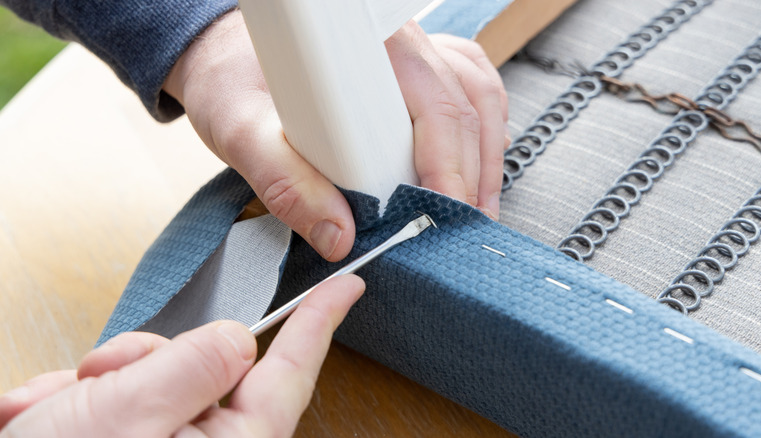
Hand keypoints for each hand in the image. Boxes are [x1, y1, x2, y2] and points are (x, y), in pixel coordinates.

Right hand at [0, 275, 364, 437]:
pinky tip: (43, 419)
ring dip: (101, 384)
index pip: (291, 372)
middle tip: (98, 380)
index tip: (346, 288)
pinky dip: (78, 402)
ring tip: (57, 415)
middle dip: (145, 359)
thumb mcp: (127, 417)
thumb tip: (237, 340)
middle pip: (204, 365)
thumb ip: (190, 368)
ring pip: (154, 376)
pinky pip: (119, 400)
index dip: (320, 322)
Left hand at [163, 12, 507, 261]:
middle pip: (463, 107)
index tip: (443, 218)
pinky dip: (482, 131)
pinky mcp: (412, 65)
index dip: (449, 169)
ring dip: (485, 158)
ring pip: (478, 98)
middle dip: (471, 177)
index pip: (434, 106)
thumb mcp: (240, 129)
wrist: (222, 49)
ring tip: (475, 210)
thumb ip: (283, 183)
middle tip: (459, 231)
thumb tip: (339, 237)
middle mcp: (399, 41)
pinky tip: (476, 165)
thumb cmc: (232, 77)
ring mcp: (412, 49)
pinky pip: (469, 88)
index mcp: (366, 46)